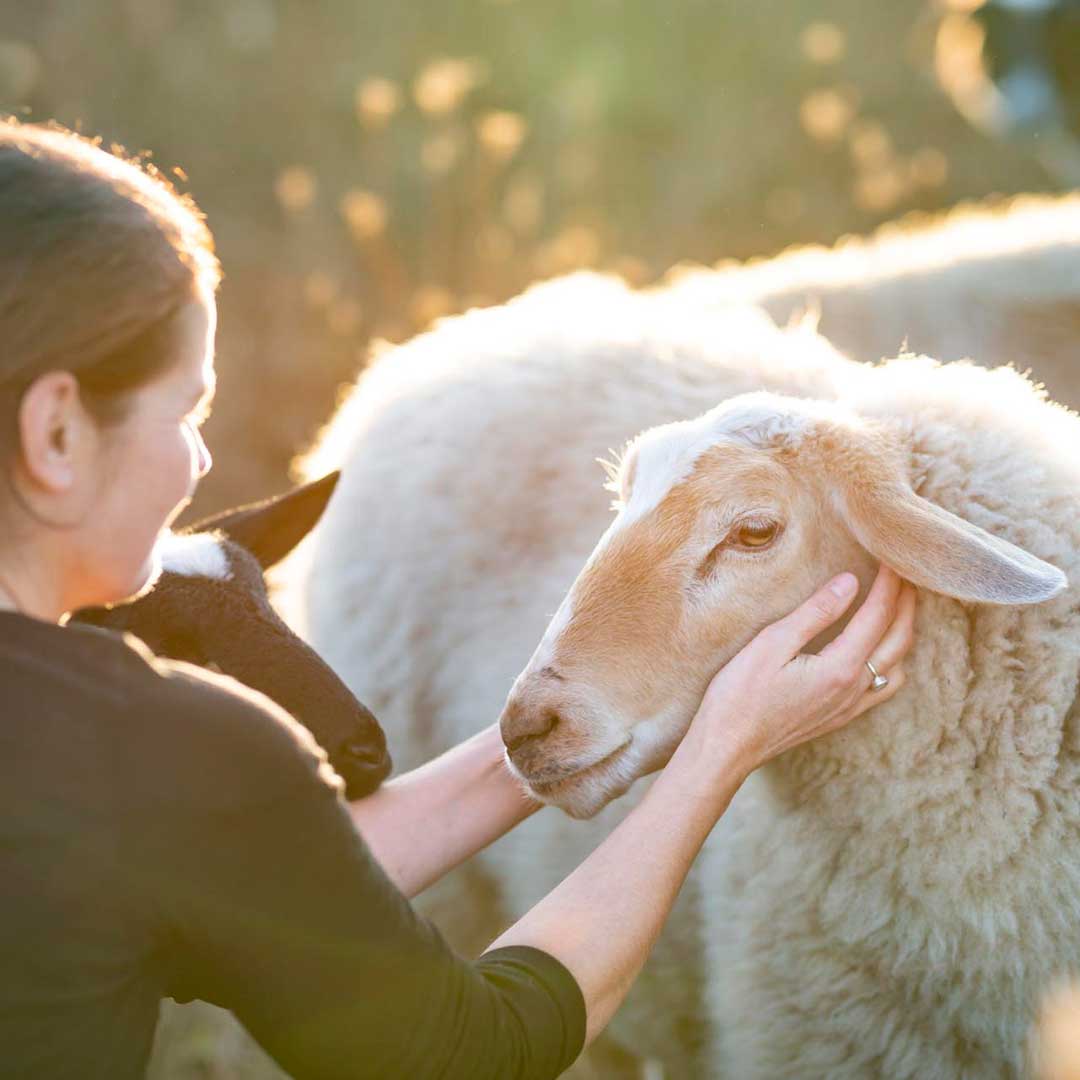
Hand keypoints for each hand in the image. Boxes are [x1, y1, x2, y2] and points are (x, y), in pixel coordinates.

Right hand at [687, 565, 914, 774]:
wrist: (726, 747)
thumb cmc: (739, 695)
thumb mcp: (771, 644)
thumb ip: (815, 613)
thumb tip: (849, 582)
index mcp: (840, 668)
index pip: (877, 615)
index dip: (889, 583)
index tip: (892, 556)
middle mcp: (854, 689)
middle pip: (899, 639)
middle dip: (906, 603)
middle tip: (906, 572)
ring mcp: (850, 706)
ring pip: (897, 664)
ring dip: (903, 631)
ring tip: (897, 606)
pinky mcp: (840, 716)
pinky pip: (883, 686)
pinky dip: (892, 660)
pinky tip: (878, 650)